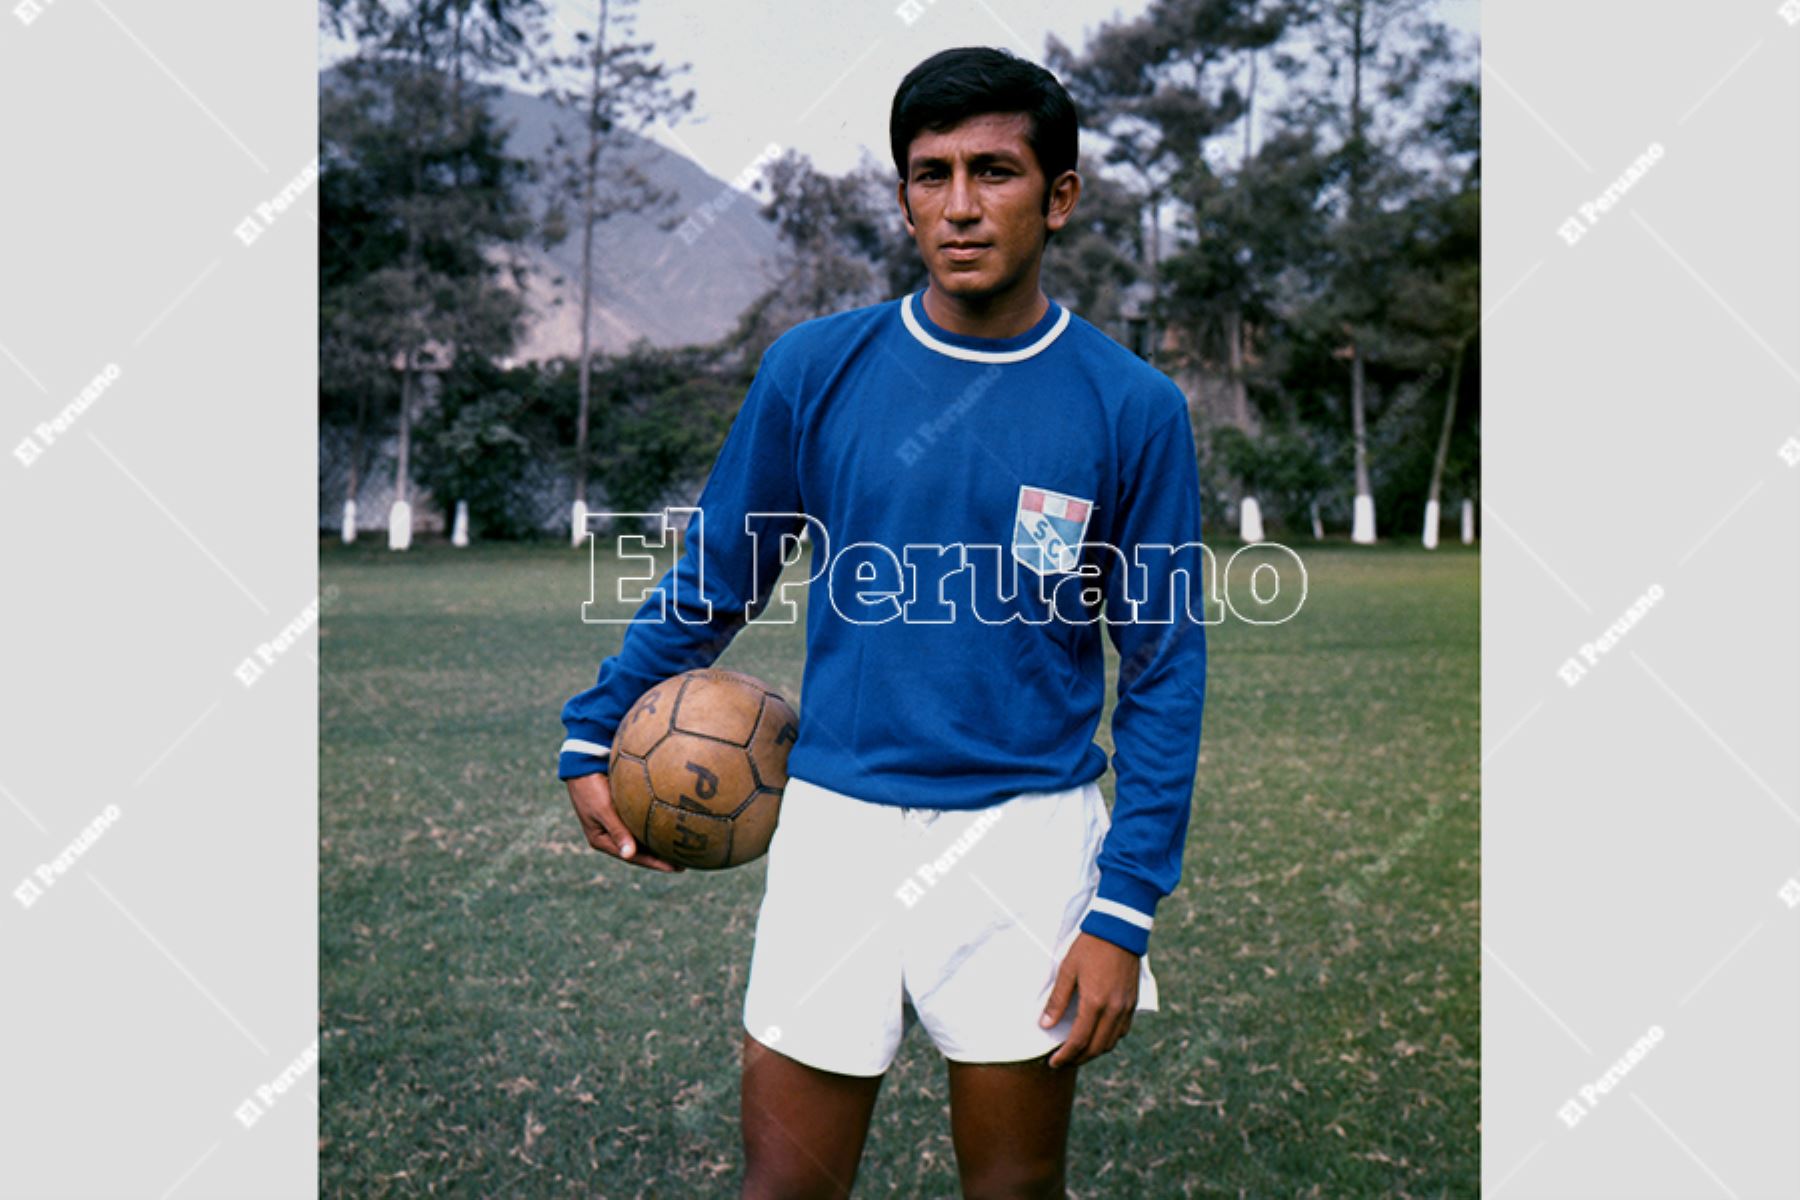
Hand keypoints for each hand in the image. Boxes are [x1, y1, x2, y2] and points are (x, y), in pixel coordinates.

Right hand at [566, 772, 684, 872]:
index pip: (633, 857)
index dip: (655, 864)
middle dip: (660, 857)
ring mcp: (617, 823)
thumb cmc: (591, 787)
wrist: (583, 764)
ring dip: (659, 843)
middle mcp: (611, 834)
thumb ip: (618, 831)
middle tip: (684, 862)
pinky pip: (641, 823)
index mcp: (602, 840)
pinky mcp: (623, 810)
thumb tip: (629, 855)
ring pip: (642, 838)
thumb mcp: (603, 810)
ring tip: (680, 849)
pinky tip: (669, 826)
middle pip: (639, 851)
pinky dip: (654, 826)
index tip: (676, 868)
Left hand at [1040, 932, 1137, 1067]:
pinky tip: (1097, 1036)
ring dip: (1094, 1052)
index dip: (1065, 1056)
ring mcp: (1126, 1007)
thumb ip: (1057, 1000)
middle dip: (1078, 1059)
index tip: (1053, 1062)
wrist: (1120, 929)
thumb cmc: (1090, 947)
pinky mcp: (1133, 1002)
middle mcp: (1114, 1009)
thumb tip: (1045, 1024)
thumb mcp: (1068, 970)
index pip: (1079, 1041)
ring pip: (1111, 1042)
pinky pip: (1122, 1031)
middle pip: (1096, 1048)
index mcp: (1095, 1002)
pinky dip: (1109, 1039)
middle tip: (1063, 1062)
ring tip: (1078, 1052)